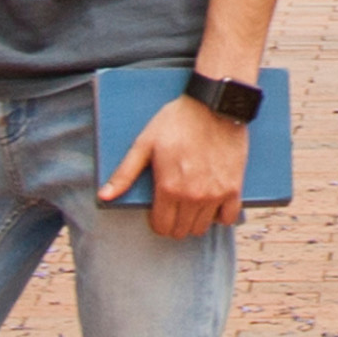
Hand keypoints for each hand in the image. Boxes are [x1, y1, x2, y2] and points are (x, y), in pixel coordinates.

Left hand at [104, 94, 250, 240]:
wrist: (213, 105)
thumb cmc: (177, 121)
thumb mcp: (144, 144)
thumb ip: (124, 173)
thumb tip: (104, 196)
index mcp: (168, 187)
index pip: (161, 227)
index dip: (157, 221)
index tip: (159, 209)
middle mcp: (192, 196)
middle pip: (181, 231)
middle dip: (175, 222)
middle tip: (175, 205)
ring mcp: (215, 193)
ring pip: (202, 227)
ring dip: (195, 219)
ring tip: (192, 202)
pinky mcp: (233, 188)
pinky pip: (228, 218)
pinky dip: (220, 215)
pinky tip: (214, 203)